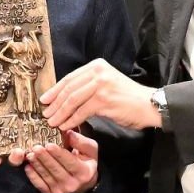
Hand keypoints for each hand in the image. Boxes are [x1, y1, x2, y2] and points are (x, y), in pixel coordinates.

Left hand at [8, 128, 99, 192]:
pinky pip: (40, 185)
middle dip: (45, 158)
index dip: (59, 154)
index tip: (49, 145)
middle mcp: (72, 184)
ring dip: (37, 165)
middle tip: (36, 147)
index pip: (70, 162)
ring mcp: (61, 190)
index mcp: (84, 173)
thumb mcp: (90, 150)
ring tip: (30, 154)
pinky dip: (33, 176)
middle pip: (56, 170)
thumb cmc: (86, 162)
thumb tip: (69, 133)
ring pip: (47, 176)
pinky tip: (28, 166)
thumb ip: (81, 142)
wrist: (84, 182)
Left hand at [41, 59, 159, 130]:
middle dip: (55, 103)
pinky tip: (65, 126)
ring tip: (52, 122)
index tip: (44, 100)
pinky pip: (82, 111)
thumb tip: (63, 97)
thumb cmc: (126, 98)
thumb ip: (87, 86)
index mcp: (96, 66)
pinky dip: (71, 120)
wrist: (149, 105)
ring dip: (60, 113)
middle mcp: (98, 72)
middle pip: (69, 89)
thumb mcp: (105, 84)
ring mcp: (101, 84)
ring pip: (72, 100)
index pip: (69, 78)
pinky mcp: (104, 99)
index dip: (54, 90)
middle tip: (45, 114)